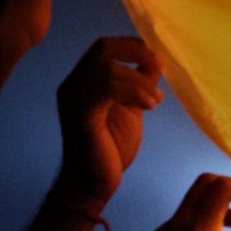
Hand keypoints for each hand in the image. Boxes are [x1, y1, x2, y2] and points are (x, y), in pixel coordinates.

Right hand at [52, 36, 162, 212]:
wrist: (93, 185)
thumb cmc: (111, 147)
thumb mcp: (132, 106)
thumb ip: (139, 83)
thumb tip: (155, 60)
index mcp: (82, 80)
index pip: (104, 46)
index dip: (132, 45)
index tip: (156, 59)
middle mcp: (73, 85)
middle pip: (103, 48)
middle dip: (135, 52)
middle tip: (157, 68)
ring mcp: (74, 99)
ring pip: (108, 68)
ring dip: (140, 80)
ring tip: (155, 100)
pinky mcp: (81, 115)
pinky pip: (107, 88)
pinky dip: (134, 92)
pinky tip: (149, 107)